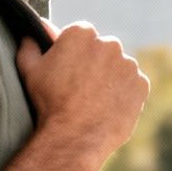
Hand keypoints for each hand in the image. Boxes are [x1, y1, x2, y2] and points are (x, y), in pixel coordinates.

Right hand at [15, 22, 149, 169]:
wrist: (73, 137)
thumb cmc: (49, 102)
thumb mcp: (30, 70)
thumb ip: (30, 46)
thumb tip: (30, 35)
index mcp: (82, 33)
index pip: (81, 37)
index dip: (73, 54)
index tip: (68, 71)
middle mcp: (109, 43)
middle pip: (102, 50)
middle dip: (94, 64)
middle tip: (80, 88)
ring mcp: (128, 64)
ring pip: (119, 68)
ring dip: (110, 80)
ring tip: (94, 102)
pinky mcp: (141, 85)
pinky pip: (133, 86)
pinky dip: (124, 95)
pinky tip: (107, 108)